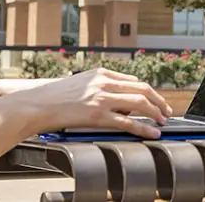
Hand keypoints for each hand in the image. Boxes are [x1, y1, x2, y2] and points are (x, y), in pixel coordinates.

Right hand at [13, 68, 172, 138]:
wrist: (38, 104)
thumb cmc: (56, 96)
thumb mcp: (82, 83)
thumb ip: (101, 87)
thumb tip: (120, 101)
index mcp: (102, 73)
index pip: (133, 81)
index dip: (148, 92)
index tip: (155, 100)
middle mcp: (104, 83)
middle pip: (142, 89)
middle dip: (159, 101)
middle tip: (166, 111)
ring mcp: (102, 99)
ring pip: (140, 103)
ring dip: (155, 112)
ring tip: (162, 121)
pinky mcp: (98, 115)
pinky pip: (128, 122)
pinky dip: (144, 127)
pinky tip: (151, 132)